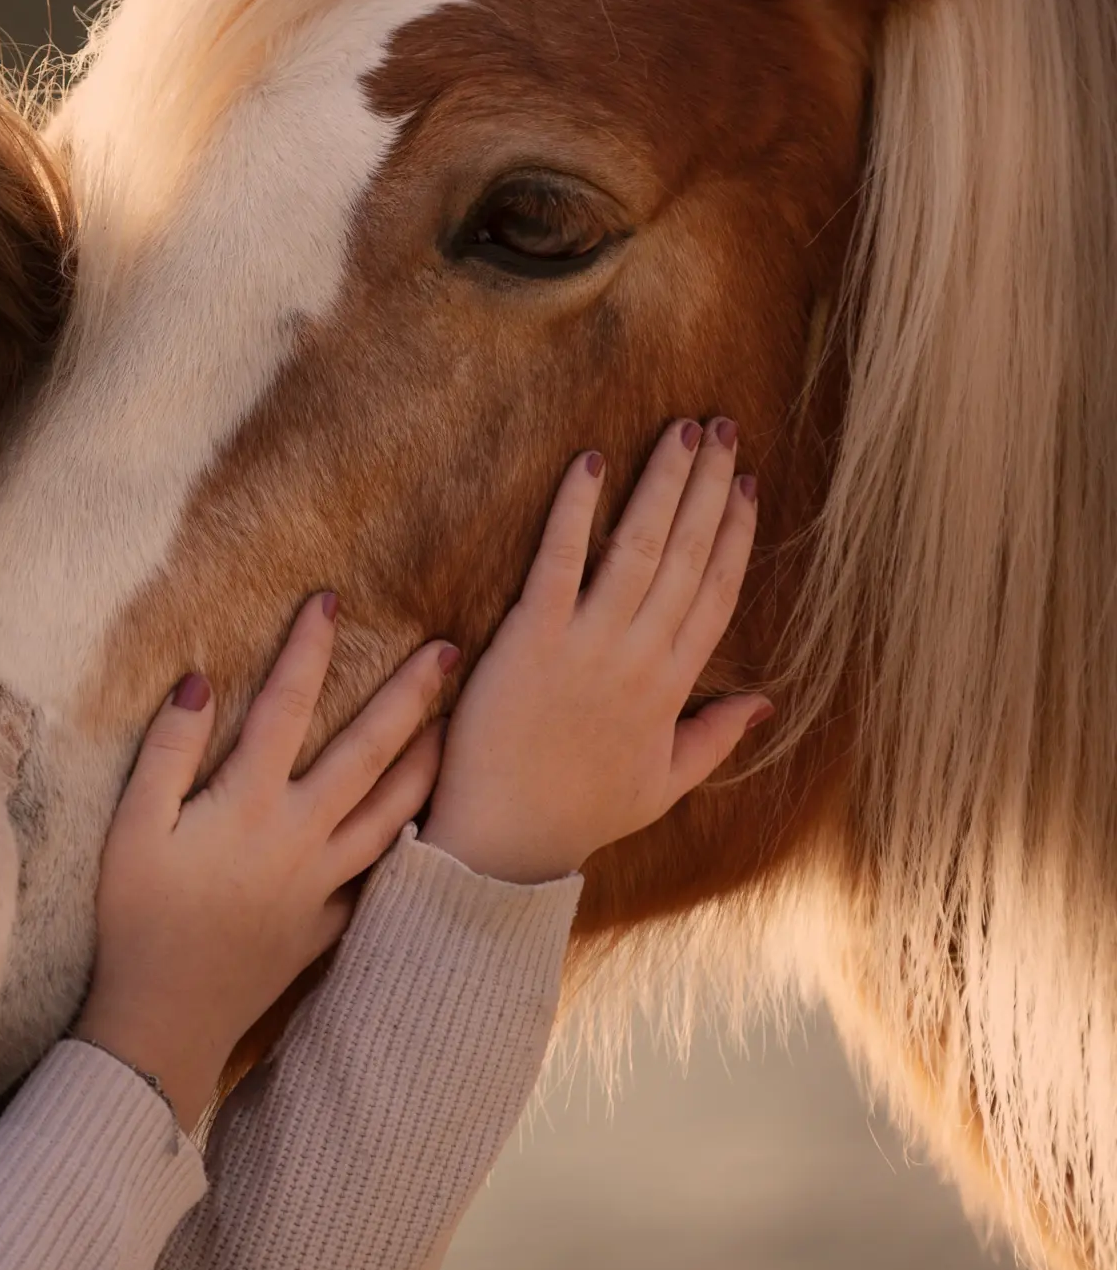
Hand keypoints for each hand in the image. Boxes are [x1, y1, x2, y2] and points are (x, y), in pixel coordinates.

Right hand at [74, 599, 454, 1130]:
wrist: (164, 1017)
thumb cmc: (136, 919)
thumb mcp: (132, 829)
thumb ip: (167, 753)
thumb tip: (198, 682)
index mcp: (248, 805)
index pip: (285, 708)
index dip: (308, 651)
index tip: (331, 600)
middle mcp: (300, 837)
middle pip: (367, 754)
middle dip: (408, 697)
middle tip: (449, 651)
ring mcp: (322, 883)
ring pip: (392, 812)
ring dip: (428, 764)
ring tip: (458, 727)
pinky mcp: (328, 923)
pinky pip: (383, 875)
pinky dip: (412, 844)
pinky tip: (430, 824)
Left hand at [419, 416, 768, 884]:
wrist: (504, 842)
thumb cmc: (578, 814)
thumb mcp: (663, 784)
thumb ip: (714, 737)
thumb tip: (764, 701)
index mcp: (673, 687)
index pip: (717, 591)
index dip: (736, 533)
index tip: (748, 484)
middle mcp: (641, 656)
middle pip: (689, 554)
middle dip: (709, 486)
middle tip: (723, 427)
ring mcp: (589, 644)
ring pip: (640, 545)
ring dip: (663, 481)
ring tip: (680, 428)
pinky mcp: (531, 638)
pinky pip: (559, 559)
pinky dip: (576, 507)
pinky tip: (591, 461)